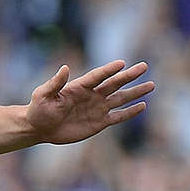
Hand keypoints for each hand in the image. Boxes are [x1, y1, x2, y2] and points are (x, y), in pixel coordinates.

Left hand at [26, 60, 153, 144]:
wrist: (39, 127)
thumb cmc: (38, 109)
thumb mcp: (43, 94)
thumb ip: (55, 82)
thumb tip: (64, 67)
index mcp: (78, 87)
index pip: (97, 76)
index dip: (109, 70)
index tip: (122, 63)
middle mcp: (91, 95)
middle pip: (114, 84)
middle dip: (129, 76)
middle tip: (144, 66)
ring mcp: (97, 108)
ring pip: (120, 98)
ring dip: (135, 92)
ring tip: (151, 85)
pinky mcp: (99, 123)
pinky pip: (118, 116)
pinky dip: (130, 112)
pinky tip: (142, 105)